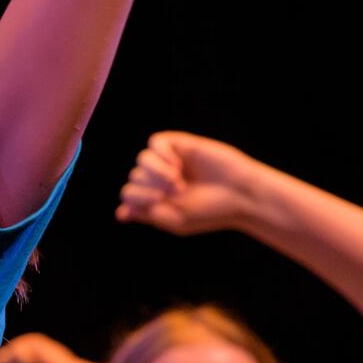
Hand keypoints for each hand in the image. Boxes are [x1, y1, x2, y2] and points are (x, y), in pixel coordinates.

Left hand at [115, 131, 263, 235]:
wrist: (242, 194)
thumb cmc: (212, 211)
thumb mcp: (177, 220)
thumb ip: (148, 215)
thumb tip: (121, 213)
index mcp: (156, 199)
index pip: (128, 194)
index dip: (136, 198)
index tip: (159, 202)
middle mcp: (160, 180)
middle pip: (134, 178)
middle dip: (150, 187)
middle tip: (177, 193)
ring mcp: (170, 162)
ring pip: (142, 160)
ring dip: (155, 172)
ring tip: (177, 182)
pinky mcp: (182, 146)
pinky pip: (157, 142)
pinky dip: (162, 154)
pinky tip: (177, 165)